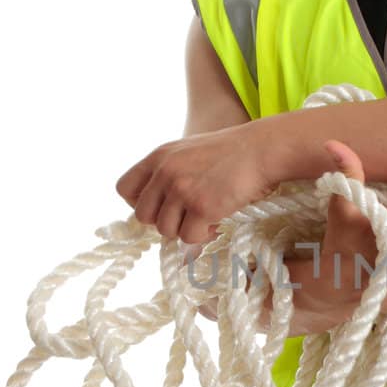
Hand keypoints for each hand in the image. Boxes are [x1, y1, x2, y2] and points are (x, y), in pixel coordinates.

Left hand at [115, 123, 273, 245]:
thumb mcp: (188, 152)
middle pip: (143, 215)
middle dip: (164, 220)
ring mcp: (182, 189)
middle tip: (186, 215)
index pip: (124, 189)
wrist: (262, 149)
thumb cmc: (231, 153)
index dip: (139, 202)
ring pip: (165, 230)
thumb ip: (168, 174)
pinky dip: (202, 235)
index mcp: (158, 156)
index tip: (161, 205)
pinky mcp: (201, 207)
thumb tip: (157, 211)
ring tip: (205, 216)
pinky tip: (216, 220)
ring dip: (184, 229)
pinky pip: (188, 237)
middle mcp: (165, 172)